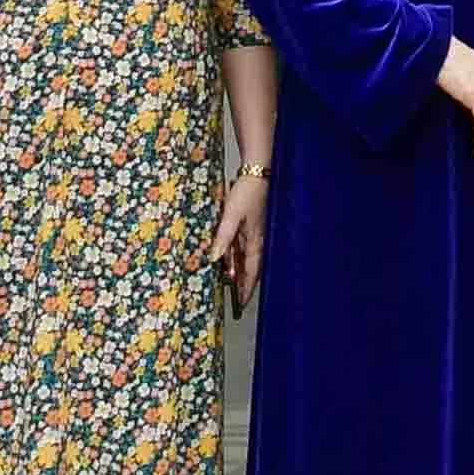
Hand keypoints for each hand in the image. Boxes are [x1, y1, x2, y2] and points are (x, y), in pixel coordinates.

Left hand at [208, 163, 269, 299]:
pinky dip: (241, 255)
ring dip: (242, 270)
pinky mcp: (252, 221)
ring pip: (249, 257)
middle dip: (245, 283)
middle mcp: (258, 238)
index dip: (246, 288)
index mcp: (256, 240)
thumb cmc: (248, 191)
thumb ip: (223, 237)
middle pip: (252, 267)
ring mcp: (256, 230)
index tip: (240, 304)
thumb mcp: (232, 215)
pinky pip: (246, 245)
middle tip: (237, 298)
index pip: (251, 271)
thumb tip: (215, 258)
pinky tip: (233, 255)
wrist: (258, 170)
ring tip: (234, 282)